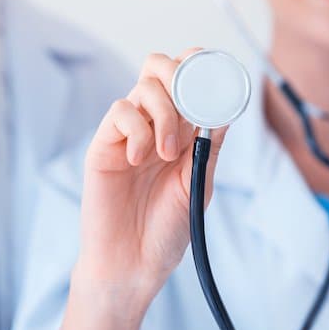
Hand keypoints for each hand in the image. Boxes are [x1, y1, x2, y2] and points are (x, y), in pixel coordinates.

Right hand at [77, 51, 226, 310]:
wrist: (133, 265)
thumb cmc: (166, 230)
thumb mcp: (198, 184)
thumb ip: (208, 145)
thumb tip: (224, 107)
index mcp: (182, 130)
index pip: (188, 79)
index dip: (200, 64)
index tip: (217, 76)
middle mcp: (154, 124)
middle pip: (161, 67)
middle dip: (180, 75)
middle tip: (190, 108)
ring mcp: (128, 133)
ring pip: (144, 86)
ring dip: (165, 113)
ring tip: (168, 154)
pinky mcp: (104, 145)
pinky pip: (120, 111)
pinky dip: (137, 130)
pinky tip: (139, 160)